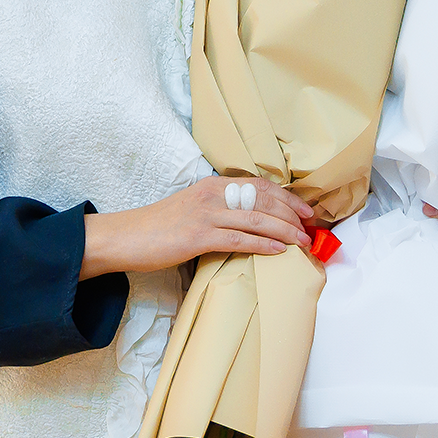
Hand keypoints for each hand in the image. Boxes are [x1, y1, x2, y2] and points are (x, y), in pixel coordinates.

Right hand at [80, 176, 313, 279]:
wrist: (126, 237)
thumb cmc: (158, 227)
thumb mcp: (191, 207)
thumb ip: (218, 208)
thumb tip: (248, 220)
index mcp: (212, 185)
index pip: (259, 185)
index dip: (286, 197)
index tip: (304, 210)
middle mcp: (212, 195)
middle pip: (263, 201)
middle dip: (292, 214)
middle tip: (310, 228)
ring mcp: (206, 215)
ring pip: (257, 220)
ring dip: (285, 231)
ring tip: (303, 242)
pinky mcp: (199, 236)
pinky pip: (240, 240)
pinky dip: (264, 245)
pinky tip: (280, 251)